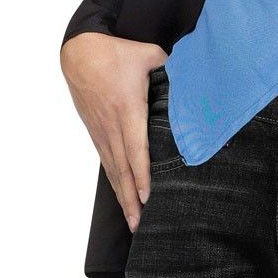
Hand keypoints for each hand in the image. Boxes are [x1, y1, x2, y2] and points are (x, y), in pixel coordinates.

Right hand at [60, 33, 167, 232]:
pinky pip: (107, 163)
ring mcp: (102, 131)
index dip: (143, 175)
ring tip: (134, 222)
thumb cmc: (117, 52)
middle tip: (142, 225)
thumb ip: (172, 69)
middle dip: (133, 199)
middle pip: (124, 169)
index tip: (149, 197)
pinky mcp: (96, 132)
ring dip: (123, 198)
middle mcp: (112, 125)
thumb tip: (197, 80)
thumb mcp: (148, 54)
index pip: (136, 149)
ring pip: (114, 170)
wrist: (79, 52)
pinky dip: (116, 183)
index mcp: (127, 108)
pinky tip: (123, 199)